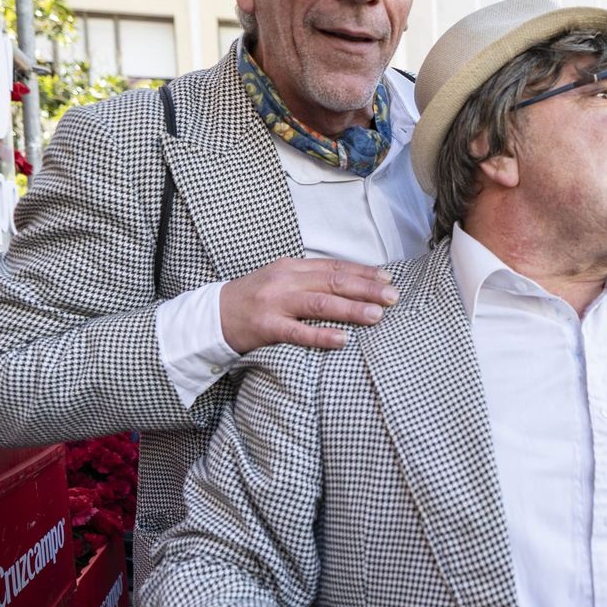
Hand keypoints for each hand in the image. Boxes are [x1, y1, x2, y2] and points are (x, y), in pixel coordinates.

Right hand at [219, 258, 399, 352]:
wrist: (213, 315)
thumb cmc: (254, 299)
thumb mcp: (282, 281)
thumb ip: (311, 281)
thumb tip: (351, 285)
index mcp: (292, 267)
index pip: (334, 267)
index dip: (363, 272)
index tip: (388, 279)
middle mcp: (285, 281)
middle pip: (332, 282)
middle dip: (366, 288)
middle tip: (392, 296)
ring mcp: (275, 303)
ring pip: (319, 304)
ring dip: (351, 308)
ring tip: (376, 315)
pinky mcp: (266, 326)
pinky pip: (297, 332)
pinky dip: (321, 336)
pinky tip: (342, 339)